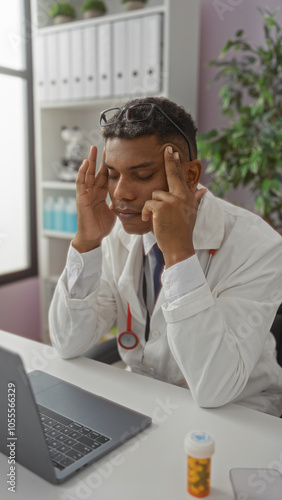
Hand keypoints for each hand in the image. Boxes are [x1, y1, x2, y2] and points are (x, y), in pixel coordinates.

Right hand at [72, 146, 115, 252]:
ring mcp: (86, 194)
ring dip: (90, 161)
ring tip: (93, 149)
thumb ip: (118, 203)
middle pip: (96, 171)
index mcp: (100, 193)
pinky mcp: (81, 198)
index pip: (104, 176)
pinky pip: (81, 183)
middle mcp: (92, 191)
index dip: (108, 166)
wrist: (93, 237)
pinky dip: (82, 173)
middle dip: (99, 159)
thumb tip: (129, 199)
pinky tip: (85, 163)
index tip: (114, 154)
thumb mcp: (114, 212)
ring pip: (87, 174)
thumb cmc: (101, 226)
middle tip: (104, 145)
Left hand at [141, 146, 205, 267]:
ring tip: (155, 218)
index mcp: (188, 197)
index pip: (181, 177)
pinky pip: (148, 204)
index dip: (176, 164)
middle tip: (167, 149)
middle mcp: (182, 196)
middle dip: (170, 161)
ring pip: (155, 195)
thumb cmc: (182, 232)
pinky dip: (146, 212)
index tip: (173, 152)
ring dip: (152, 206)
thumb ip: (195, 200)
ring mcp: (172, 201)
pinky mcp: (161, 208)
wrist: (179, 247)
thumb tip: (204, 190)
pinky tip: (148, 220)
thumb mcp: (191, 214)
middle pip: (173, 174)